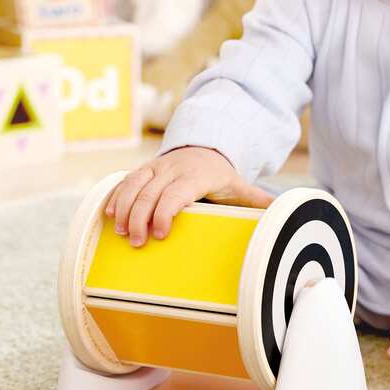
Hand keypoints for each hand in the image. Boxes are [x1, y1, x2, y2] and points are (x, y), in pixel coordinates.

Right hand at [104, 146, 271, 245]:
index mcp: (197, 175)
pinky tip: (109, 214)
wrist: (206, 146)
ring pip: (134, 184)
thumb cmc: (221, 175)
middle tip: (136, 243)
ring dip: (124, 208)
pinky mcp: (144, 170)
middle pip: (151, 191)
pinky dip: (116, 196)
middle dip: (140, 217)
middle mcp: (174, 168)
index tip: (159, 234)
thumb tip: (280, 214)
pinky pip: (125, 180)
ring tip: (120, 232)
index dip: (165, 211)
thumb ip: (257, 201)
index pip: (177, 192)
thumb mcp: (240, 186)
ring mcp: (156, 167)